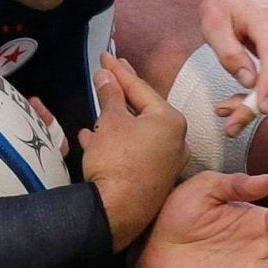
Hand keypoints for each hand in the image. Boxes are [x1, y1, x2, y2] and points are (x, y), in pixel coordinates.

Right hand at [76, 53, 187, 248]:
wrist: (118, 211)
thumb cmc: (117, 159)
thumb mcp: (109, 121)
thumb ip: (109, 94)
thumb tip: (106, 75)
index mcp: (170, 121)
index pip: (140, 88)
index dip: (119, 70)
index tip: (105, 56)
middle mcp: (176, 141)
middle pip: (143, 109)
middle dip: (121, 92)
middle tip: (108, 70)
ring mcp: (167, 163)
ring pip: (137, 132)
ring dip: (115, 118)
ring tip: (98, 103)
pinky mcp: (154, 180)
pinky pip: (133, 152)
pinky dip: (115, 142)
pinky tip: (92, 138)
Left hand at [198, 0, 267, 126]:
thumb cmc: (223, 1)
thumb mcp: (213, 23)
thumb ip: (229, 52)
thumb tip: (248, 81)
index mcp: (267, 20)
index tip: (261, 109)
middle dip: (256, 104)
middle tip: (227, 119)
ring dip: (258, 101)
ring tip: (227, 107)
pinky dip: (265, 91)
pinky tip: (243, 94)